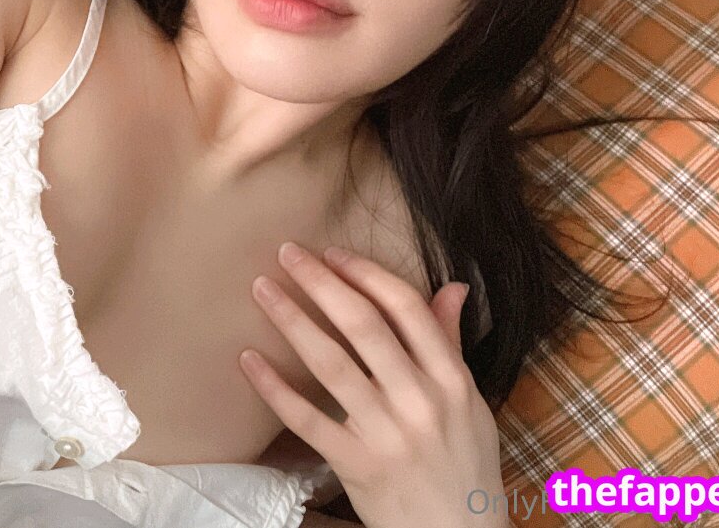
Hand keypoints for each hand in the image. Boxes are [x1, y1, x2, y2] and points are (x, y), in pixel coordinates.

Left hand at [238, 242, 506, 527]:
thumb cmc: (463, 465)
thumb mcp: (469, 403)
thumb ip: (450, 344)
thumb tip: (451, 288)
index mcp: (451, 379)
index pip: (406, 309)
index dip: (366, 274)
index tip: (333, 254)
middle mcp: (420, 400)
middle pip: (364, 326)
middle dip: (321, 283)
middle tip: (287, 253)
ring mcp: (387, 434)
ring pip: (332, 364)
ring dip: (292, 321)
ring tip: (262, 289)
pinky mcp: (356, 465)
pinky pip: (307, 420)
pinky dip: (275, 388)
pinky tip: (249, 359)